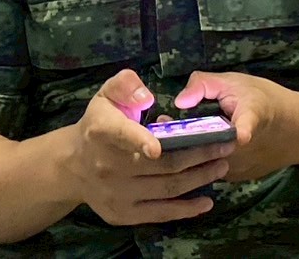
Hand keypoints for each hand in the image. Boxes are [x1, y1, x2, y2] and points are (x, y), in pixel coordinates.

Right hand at [68, 70, 232, 225]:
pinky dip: (185, 209)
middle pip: (160, 164)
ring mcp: (115, 194)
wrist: (73, 166)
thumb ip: (125, 85)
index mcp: (101, 131)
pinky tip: (206, 200)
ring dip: (199, 177)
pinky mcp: (123, 215)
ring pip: (165, 188)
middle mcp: (107, 166)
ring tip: (222, 164)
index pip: (120, 134)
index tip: (158, 146)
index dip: (138, 140)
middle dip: (198, 154)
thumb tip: (145, 96)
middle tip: (225, 145)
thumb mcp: (106, 95)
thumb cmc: (98, 124)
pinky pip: (159, 213)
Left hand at [175, 70, 295, 182]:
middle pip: (209, 149)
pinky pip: (208, 170)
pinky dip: (194, 160)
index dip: (243, 131)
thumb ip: (206, 84)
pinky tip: (184, 145)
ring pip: (204, 164)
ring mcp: (239, 168)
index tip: (242, 135)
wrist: (292, 131)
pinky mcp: (234, 179)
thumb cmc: (262, 100)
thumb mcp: (236, 82)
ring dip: (184, 150)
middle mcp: (244, 150)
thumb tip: (180, 102)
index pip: (247, 128)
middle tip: (162, 123)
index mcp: (250, 120)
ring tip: (168, 133)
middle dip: (182, 139)